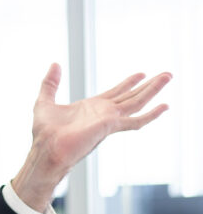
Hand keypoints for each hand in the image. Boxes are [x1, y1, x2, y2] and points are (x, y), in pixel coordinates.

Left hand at [12, 63, 171, 211]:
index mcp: (91, 107)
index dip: (128, 83)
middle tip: (166, 74)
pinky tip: (164, 106)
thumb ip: (51, 83)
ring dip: (153, 90)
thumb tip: (55, 64)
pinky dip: (150, 114)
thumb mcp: (44, 101)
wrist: (46, 149)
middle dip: (148, 85)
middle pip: (131, 96)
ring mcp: (108, 119)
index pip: (115, 93)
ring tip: (168, 76)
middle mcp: (103, 113)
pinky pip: (135, 121)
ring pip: (137, 102)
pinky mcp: (109, 126)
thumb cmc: (44, 132)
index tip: (141, 73)